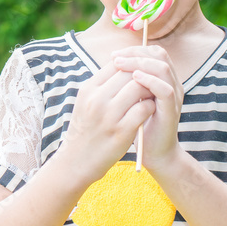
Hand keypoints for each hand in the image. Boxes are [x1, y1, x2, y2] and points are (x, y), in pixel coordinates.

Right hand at [58, 61, 156, 187]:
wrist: (76, 161)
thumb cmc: (84, 130)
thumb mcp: (85, 103)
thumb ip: (101, 86)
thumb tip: (121, 66)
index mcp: (88, 89)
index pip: (115, 64)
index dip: (131, 65)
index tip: (138, 72)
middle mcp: (97, 100)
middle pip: (129, 73)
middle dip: (143, 75)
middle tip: (150, 82)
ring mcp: (109, 116)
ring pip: (139, 88)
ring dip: (149, 89)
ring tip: (150, 95)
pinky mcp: (121, 131)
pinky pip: (144, 109)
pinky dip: (150, 106)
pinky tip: (149, 110)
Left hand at [110, 45, 183, 169]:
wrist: (154, 153)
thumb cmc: (139, 125)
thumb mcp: (132, 99)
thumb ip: (128, 82)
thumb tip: (112, 63)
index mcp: (163, 79)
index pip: (153, 52)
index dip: (134, 50)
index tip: (114, 55)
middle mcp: (172, 84)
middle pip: (159, 55)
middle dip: (135, 53)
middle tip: (115, 58)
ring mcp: (174, 96)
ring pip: (163, 68)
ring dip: (139, 63)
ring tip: (120, 65)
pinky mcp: (171, 110)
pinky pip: (165, 89)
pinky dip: (149, 81)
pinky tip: (134, 79)